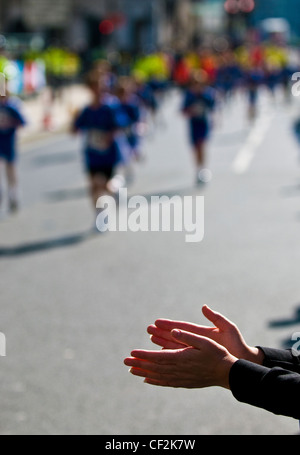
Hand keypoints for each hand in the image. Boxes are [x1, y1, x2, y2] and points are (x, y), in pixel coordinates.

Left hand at [124, 330, 237, 388]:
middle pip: (155, 367)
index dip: (145, 355)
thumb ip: (188, 336)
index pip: (159, 357)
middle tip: (125, 361)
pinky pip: (166, 382)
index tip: (132, 352)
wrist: (228, 373)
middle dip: (139, 363)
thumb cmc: (218, 354)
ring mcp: (182, 378)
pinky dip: (155, 381)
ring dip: (144, 372)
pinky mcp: (185, 383)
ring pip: (159, 376)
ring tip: (131, 370)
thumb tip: (174, 330)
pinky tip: (148, 380)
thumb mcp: (206, 341)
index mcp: (183, 358)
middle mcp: (180, 370)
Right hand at [147, 306, 263, 364]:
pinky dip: (171, 357)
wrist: (243, 360)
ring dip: (163, 343)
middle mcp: (197, 340)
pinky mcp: (197, 359)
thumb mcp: (228, 328)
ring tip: (150, 339)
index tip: (157, 321)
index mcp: (202, 332)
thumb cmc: (237, 343)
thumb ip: (216, 318)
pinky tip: (161, 356)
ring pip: (176, 347)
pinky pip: (181, 358)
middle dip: (162, 333)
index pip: (183, 327)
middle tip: (148, 329)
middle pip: (176, 336)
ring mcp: (196, 350)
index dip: (170, 324)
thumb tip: (204, 307)